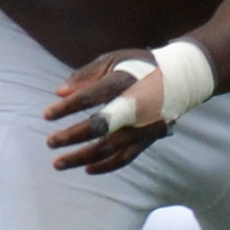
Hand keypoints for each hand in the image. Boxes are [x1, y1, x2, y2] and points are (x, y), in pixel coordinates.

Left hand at [46, 47, 178, 174]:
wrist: (182, 77)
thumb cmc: (139, 66)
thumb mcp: (113, 60)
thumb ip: (86, 75)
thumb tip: (59, 93)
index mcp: (125, 82)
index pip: (91, 97)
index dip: (67, 108)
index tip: (47, 115)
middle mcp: (137, 106)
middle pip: (101, 126)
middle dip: (73, 136)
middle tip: (50, 142)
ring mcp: (145, 125)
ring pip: (112, 147)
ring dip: (83, 157)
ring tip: (58, 163)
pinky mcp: (150, 138)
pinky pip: (127, 157)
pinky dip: (107, 165)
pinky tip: (87, 169)